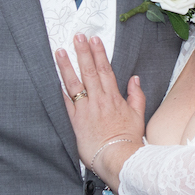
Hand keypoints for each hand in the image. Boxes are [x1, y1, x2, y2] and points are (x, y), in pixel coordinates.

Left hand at [54, 35, 145, 190]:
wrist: (118, 157)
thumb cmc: (128, 139)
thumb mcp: (138, 115)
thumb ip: (136, 95)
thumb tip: (134, 79)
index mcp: (114, 98)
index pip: (105, 70)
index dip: (99, 54)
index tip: (94, 40)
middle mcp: (99, 100)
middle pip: (90, 71)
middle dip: (83, 52)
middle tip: (78, 36)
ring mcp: (86, 109)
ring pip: (75, 83)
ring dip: (67, 65)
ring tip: (61, 51)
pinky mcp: (76, 121)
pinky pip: (67, 102)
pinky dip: (62, 89)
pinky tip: (55, 78)